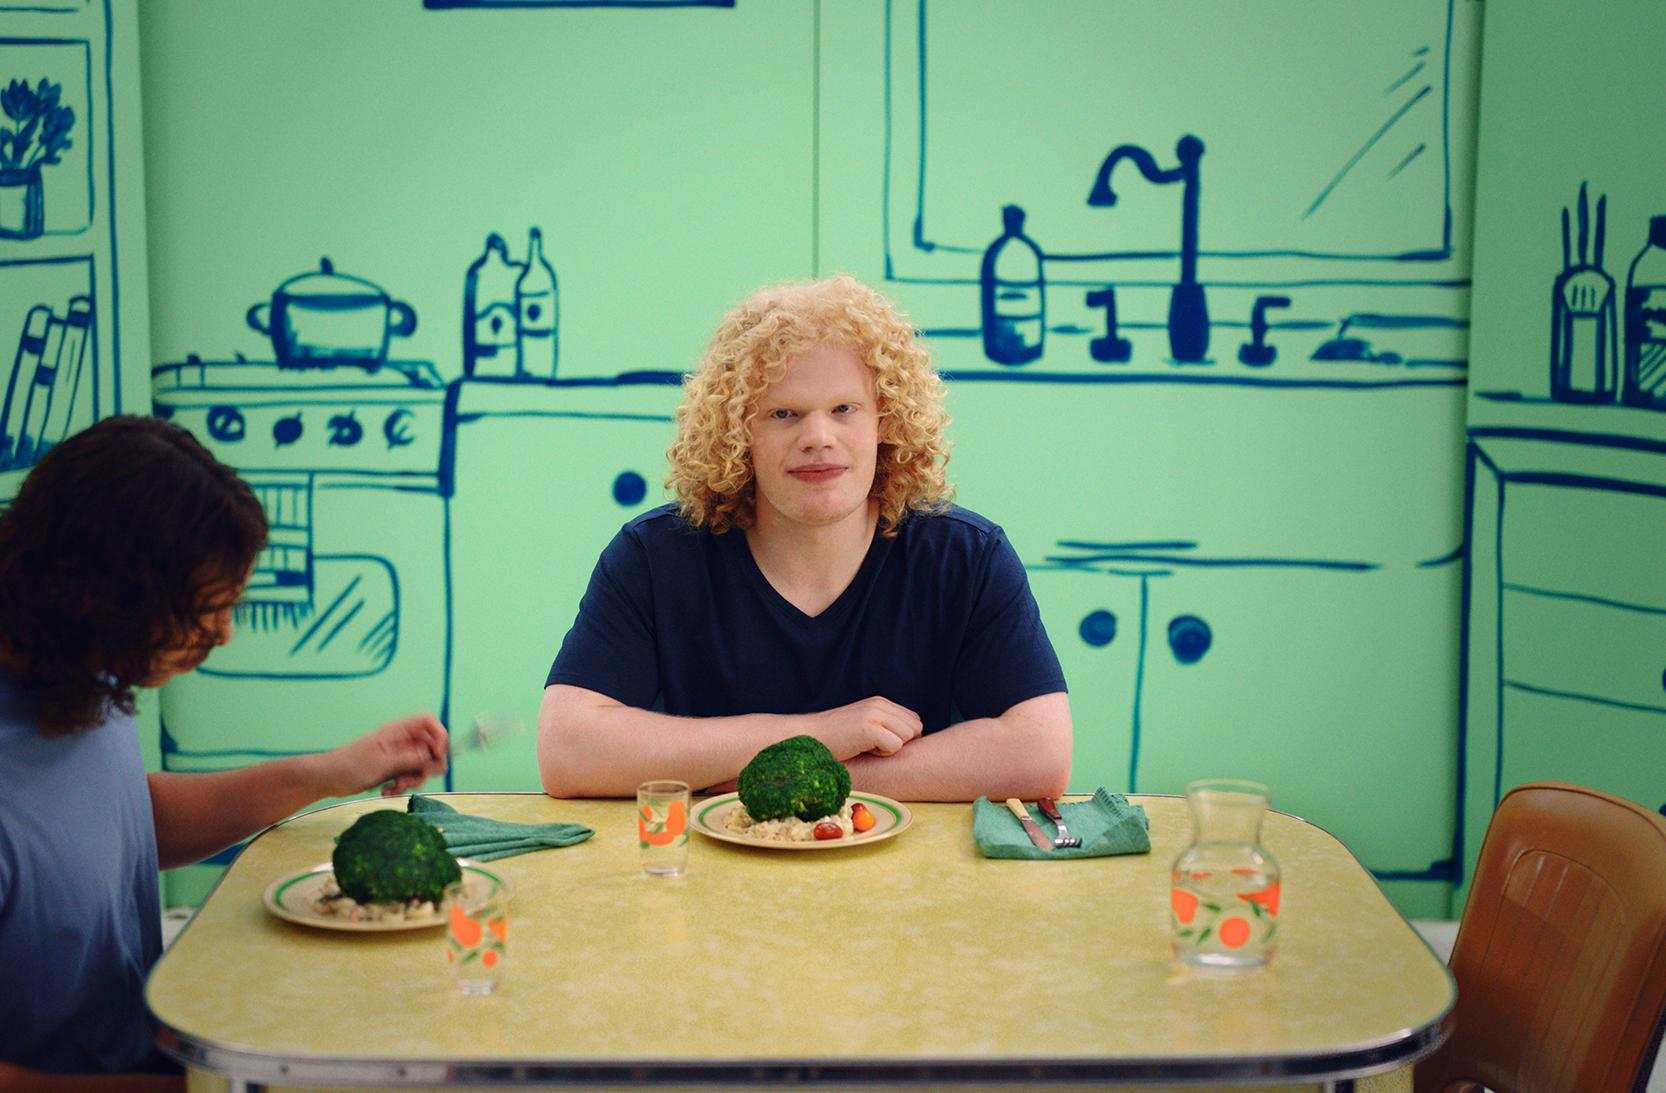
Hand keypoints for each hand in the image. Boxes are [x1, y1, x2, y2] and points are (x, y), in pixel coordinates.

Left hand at [316, 713, 448, 797]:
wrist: (328, 778)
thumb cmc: (352, 765)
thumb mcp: (385, 763)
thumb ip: (413, 760)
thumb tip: (437, 760)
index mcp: (399, 731)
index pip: (429, 722)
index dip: (439, 736)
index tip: (437, 756)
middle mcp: (401, 741)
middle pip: (429, 747)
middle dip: (426, 766)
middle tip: (418, 778)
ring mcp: (397, 755)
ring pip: (420, 765)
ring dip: (412, 780)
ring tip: (395, 788)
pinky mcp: (392, 769)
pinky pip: (408, 776)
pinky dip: (401, 786)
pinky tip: (387, 792)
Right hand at [808, 696, 921, 759]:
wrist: (806, 739)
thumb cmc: (833, 741)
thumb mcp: (862, 726)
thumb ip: (884, 726)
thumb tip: (914, 737)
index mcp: (879, 702)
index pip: (914, 721)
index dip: (902, 737)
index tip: (879, 743)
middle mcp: (879, 704)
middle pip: (915, 728)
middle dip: (900, 743)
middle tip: (873, 747)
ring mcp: (874, 714)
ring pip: (908, 737)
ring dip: (890, 749)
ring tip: (866, 747)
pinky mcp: (869, 727)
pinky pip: (895, 746)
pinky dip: (882, 754)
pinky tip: (862, 749)